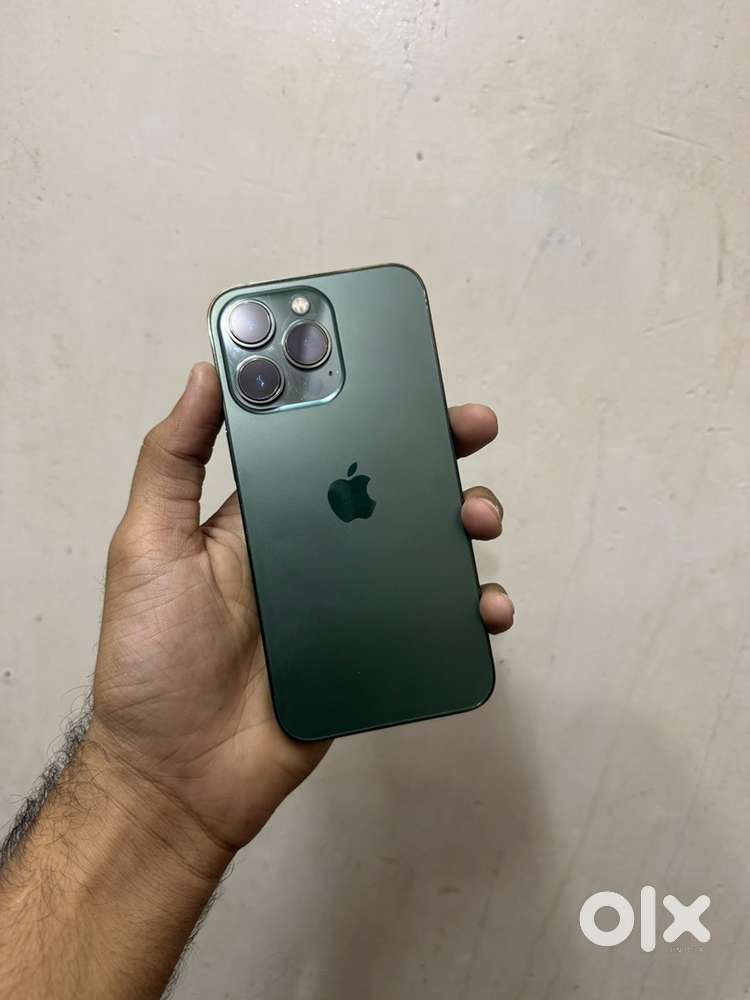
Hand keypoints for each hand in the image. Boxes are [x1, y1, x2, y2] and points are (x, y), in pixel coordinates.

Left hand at [90, 363, 513, 853]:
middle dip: (437, 452)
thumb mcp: (146, 545)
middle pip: (391, 488)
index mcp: (267, 515)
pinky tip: (484, 606)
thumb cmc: (152, 657)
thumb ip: (171, 461)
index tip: (403, 373)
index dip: (365, 406)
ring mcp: (351, 604)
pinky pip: (436, 622)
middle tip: (471, 428)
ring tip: (477, 518)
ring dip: (464, 522)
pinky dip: (471, 609)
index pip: (327, 444)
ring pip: (425, 548)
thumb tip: (203, 371)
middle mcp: (316, 551)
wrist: (180, 773)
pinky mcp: (376, 653)